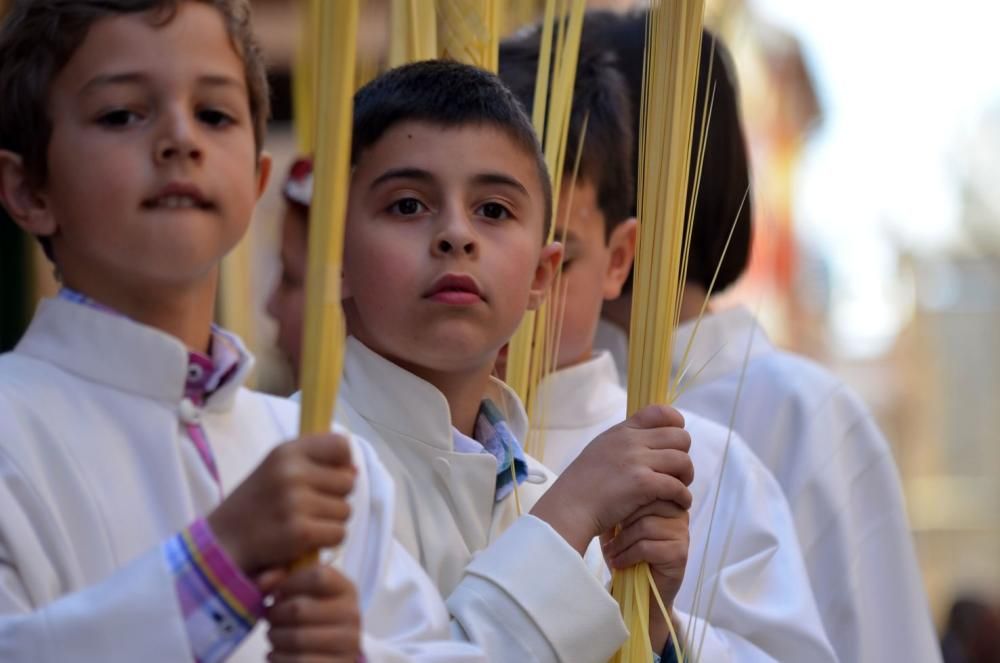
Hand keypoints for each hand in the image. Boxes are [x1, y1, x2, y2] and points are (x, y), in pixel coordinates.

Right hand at [208, 433, 355, 575]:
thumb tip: (354, 469)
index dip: (340, 464)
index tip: (326, 478)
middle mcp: (291, 472)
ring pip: (346, 510)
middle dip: (335, 498)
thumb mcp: (277, 470)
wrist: (222, 543)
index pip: (340, 446)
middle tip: (308, 507)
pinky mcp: (300, 532)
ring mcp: (296, 502)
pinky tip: (304, 540)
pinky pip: (339, 534)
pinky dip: (326, 541)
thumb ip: (314, 463)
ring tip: (303, 523)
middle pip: (348, 482)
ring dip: (331, 521)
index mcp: (286, 451)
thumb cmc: (256, 504)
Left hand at [260, 564, 361, 662]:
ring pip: (296, 638)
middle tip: (271, 617)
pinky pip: (298, 662)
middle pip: (299, 608)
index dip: (289, 583)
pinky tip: (277, 653)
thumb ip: (283, 577)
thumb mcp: (306, 591)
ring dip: (275, 637)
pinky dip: (279, 657)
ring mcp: (348, 643)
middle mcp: (352, 614)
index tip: (277, 592)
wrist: (331, 649)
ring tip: (273, 635)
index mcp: (345, 589)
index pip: (318, 576)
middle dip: (275, 614)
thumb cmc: (313, 614)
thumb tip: (262, 582)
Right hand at [531, 404, 692, 552]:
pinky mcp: (643, 484)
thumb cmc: (582, 486)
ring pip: (683, 461)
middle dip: (683, 455)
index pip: (660, 412)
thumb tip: (647, 441)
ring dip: (686, 477)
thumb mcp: (600, 451)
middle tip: (676, 473)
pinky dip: (683, 497)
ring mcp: (637, 461)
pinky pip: (677, 486)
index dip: (676, 424)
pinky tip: (679, 504)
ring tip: (678, 490)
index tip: (675, 443)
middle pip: (680, 437)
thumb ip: (622, 443)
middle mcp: (630, 441)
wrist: (569, 508)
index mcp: (621, 431)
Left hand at [602, 500, 689, 650]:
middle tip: (609, 538)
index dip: (625, 503)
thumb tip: (607, 489)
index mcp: (667, 499)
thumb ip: (620, 505)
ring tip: (611, 552)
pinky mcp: (679, 554)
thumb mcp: (618, 525)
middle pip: (646, 504)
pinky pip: (647, 547)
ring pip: (645, 526)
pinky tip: (619, 563)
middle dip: (623, 523)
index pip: (647, 488)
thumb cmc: (628, 553)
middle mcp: (679, 513)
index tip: (611, 519)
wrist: (639, 590)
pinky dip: (628, 556)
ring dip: (622, 542)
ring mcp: (681, 533)